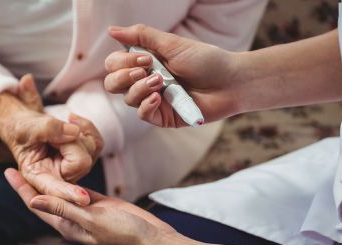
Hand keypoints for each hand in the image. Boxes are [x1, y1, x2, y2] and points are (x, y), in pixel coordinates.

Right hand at [0, 75, 103, 205]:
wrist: (27, 127)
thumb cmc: (22, 130)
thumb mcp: (26, 127)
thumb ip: (47, 129)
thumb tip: (75, 133)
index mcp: (38, 177)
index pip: (56, 188)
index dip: (69, 192)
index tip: (83, 199)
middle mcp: (59, 179)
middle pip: (81, 162)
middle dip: (69, 141)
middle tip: (51, 132)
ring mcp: (74, 171)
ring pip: (90, 150)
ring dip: (76, 133)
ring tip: (56, 130)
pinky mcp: (85, 159)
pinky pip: (97, 143)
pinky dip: (87, 127)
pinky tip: (71, 120)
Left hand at [5, 168, 176, 244]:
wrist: (153, 242)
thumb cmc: (125, 234)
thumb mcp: (92, 220)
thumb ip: (64, 208)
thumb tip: (33, 200)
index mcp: (66, 225)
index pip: (37, 204)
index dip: (21, 188)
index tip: (7, 171)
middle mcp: (72, 218)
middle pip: (45, 196)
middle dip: (30, 181)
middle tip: (17, 159)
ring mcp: (86, 211)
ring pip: (61, 191)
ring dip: (49, 178)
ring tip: (38, 160)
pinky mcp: (100, 205)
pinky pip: (79, 190)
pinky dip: (70, 179)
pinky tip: (64, 169)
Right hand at [104, 24, 241, 127]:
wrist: (230, 82)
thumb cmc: (205, 60)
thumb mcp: (172, 44)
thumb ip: (141, 36)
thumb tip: (111, 30)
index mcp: (144, 63)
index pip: (114, 64)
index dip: (122, 62)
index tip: (145, 57)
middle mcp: (145, 81)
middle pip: (112, 83)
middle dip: (123, 76)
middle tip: (145, 70)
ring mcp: (152, 100)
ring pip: (127, 98)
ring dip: (140, 88)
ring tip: (161, 82)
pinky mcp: (162, 117)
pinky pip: (142, 114)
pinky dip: (146, 105)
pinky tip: (160, 97)